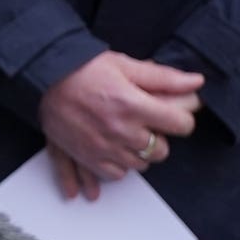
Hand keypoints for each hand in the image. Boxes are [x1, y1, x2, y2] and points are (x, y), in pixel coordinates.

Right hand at [38, 50, 204, 199]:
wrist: (43, 77)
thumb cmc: (84, 68)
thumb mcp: (125, 65)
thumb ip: (163, 77)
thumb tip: (197, 82)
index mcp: (133, 105)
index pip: (180, 125)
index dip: (181, 120)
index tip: (173, 116)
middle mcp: (120, 130)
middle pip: (160, 151)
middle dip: (157, 139)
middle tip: (145, 125)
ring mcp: (102, 147)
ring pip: (138, 166)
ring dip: (137, 154)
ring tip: (126, 136)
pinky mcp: (85, 156)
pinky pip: (111, 175)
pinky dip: (115, 168)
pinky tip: (112, 155)